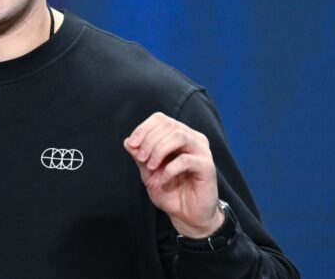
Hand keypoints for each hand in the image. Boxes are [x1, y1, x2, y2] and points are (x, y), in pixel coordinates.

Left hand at [124, 112, 223, 237]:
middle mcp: (193, 138)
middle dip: (149, 140)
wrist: (187, 216)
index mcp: (179, 135)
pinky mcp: (207, 167)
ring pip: (179, 136)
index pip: (161, 119)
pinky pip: (186, 160)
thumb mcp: (148, 172)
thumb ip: (140, 156)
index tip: (132, 144)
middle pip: (169, 125)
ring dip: (159, 149)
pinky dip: (170, 168)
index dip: (144, 128)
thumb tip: (127, 141)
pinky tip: (163, 179)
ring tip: (151, 166)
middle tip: (140, 158)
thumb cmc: (169, 191)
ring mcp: (202, 151)